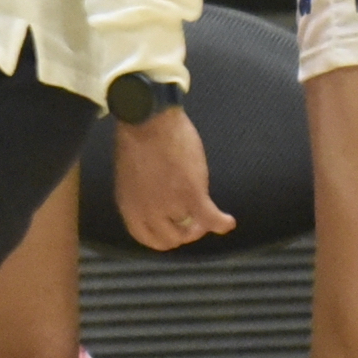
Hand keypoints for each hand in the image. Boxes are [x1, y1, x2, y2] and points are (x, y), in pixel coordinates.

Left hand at [113, 107, 236, 251]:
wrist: (147, 119)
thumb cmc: (138, 136)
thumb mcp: (131, 173)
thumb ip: (142, 192)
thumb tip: (155, 199)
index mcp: (129, 206)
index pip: (146, 237)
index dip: (163, 237)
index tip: (174, 230)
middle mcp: (149, 212)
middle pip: (171, 238)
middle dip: (184, 232)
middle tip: (194, 221)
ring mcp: (171, 206)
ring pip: (192, 228)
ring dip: (201, 222)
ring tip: (209, 213)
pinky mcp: (192, 195)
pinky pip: (210, 218)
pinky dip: (221, 223)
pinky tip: (228, 222)